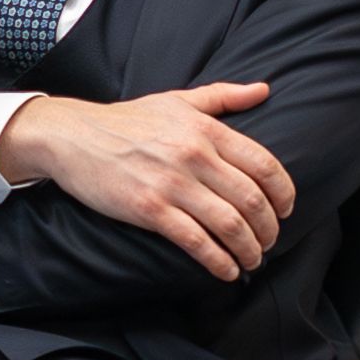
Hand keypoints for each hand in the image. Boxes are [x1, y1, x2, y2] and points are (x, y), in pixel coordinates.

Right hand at [0, 81, 292, 281]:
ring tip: (253, 260)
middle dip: (269, 228)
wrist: (73, 136)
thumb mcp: (178, 99)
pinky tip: (227, 271)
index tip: (286, 210)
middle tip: (270, 241)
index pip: (265, 164)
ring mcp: (172, 184)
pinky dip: (219, 261)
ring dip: (249, 249)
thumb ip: (224, 96)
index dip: (284, 193)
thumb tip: (264, 89)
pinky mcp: (149, 209)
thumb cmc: (128, 120)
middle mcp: (194, 156)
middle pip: (253, 200)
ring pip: (230, 225)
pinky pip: (196, 241)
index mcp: (206, 129)